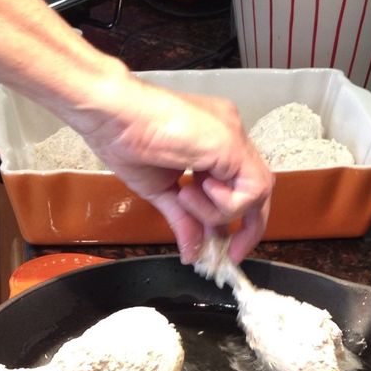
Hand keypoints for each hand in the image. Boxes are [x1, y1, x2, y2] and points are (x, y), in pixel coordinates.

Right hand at [77, 81, 272, 263]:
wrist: (112, 116)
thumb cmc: (124, 140)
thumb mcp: (160, 192)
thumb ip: (183, 220)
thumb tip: (192, 251)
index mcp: (214, 144)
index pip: (240, 187)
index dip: (235, 220)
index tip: (225, 247)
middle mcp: (230, 136)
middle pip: (258, 190)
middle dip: (246, 228)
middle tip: (229, 253)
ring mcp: (233, 136)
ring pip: (257, 192)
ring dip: (220, 212)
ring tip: (183, 195)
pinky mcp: (232, 143)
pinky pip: (252, 188)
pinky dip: (224, 203)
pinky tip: (191, 188)